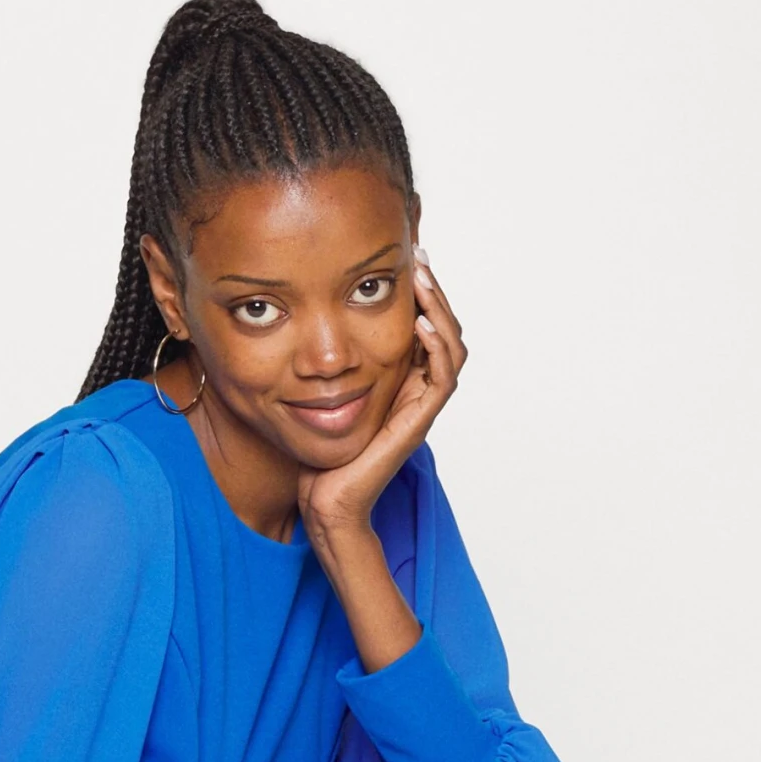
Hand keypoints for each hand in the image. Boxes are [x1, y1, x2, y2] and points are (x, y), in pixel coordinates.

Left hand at [297, 253, 466, 555]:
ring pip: (452, 348)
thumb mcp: (322, 397)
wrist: (328, 503)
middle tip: (421, 258)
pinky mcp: (418, 423)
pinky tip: (420, 324)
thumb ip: (328, 368)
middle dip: (435, 292)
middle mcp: (416, 393)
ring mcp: (420, 408)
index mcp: (400, 383)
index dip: (422, 295)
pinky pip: (442, 378)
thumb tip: (308, 331)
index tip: (407, 260)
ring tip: (424, 280)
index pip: (425, 328)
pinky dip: (437, 348)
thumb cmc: (322, 457)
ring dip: (441, 311)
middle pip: (445, 331)